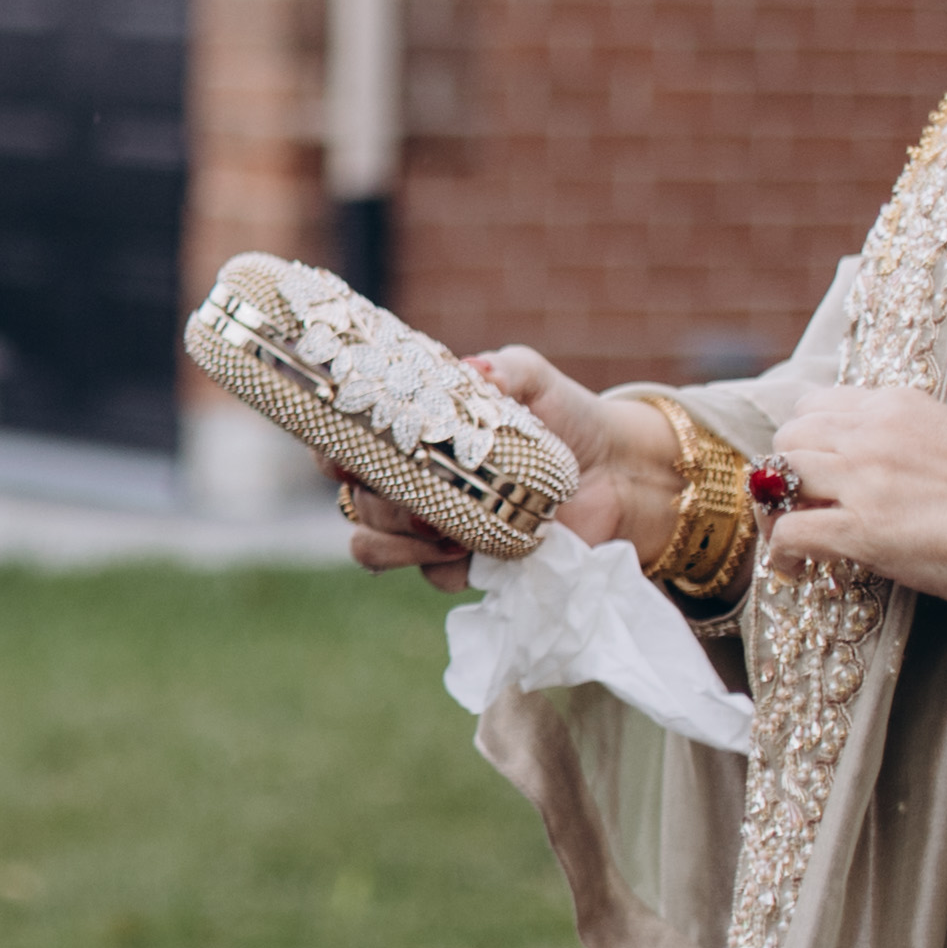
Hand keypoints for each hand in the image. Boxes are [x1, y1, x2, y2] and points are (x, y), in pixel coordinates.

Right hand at [338, 346, 675, 590]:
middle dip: (374, 500)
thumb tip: (475, 370)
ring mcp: (430, 531)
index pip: (339, 446)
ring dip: (395, 539)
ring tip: (441, 530)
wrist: (618, 475)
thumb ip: (505, 369)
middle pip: (352, 501)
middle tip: (415, 493)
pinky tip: (469, 550)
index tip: (342, 455)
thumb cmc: (567, 418)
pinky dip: (439, 566)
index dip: (328, 453)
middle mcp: (408, 485)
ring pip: (371, 545)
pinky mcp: (464, 568)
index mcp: (408, 437)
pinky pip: (428, 578)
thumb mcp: (532, 380)